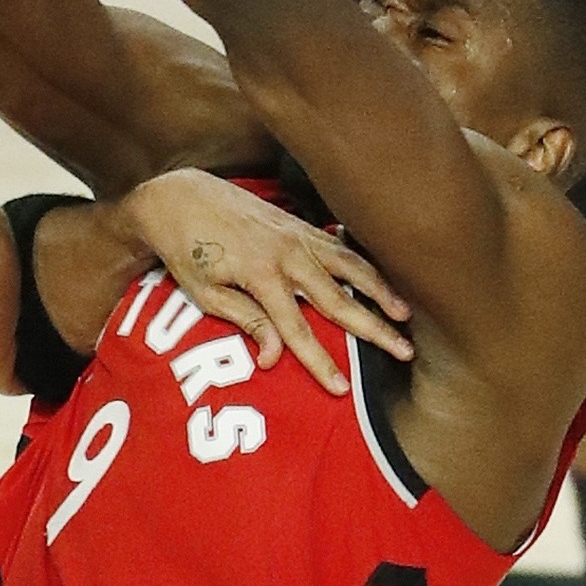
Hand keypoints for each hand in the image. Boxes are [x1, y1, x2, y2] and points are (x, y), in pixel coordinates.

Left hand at [122, 170, 412, 393]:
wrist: (179, 196)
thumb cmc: (186, 249)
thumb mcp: (205, 292)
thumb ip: (245, 320)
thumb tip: (272, 359)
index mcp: (261, 274)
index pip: (297, 329)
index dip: (319, 362)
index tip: (341, 389)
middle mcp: (287, 253)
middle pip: (340, 298)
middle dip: (374, 329)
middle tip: (405, 351)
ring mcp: (297, 235)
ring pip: (350, 265)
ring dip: (381, 291)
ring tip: (405, 314)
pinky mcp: (299, 224)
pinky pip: (340, 246)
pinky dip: (364, 263)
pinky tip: (381, 279)